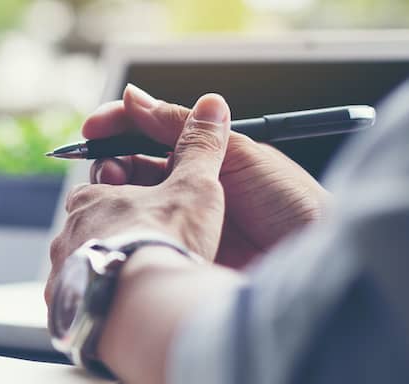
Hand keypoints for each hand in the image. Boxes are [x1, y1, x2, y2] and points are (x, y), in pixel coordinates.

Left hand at [46, 94, 229, 309]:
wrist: (144, 304)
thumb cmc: (167, 240)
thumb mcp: (194, 186)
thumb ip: (201, 147)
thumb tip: (212, 106)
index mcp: (90, 199)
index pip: (102, 185)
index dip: (126, 189)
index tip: (150, 202)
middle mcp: (66, 235)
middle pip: (91, 226)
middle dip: (116, 231)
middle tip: (149, 244)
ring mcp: (61, 274)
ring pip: (84, 265)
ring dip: (107, 269)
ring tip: (139, 283)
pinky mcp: (64, 309)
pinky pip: (78, 303)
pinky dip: (98, 303)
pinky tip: (121, 310)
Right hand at [81, 84, 328, 267]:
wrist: (315, 259)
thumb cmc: (290, 203)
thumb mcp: (237, 152)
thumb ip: (182, 128)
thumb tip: (136, 99)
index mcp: (206, 157)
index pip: (151, 133)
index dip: (120, 127)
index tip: (93, 129)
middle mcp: (191, 187)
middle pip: (133, 168)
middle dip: (111, 163)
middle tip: (105, 169)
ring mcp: (184, 222)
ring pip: (133, 201)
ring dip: (115, 194)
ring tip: (113, 194)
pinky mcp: (181, 253)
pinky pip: (145, 237)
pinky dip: (126, 230)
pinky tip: (119, 225)